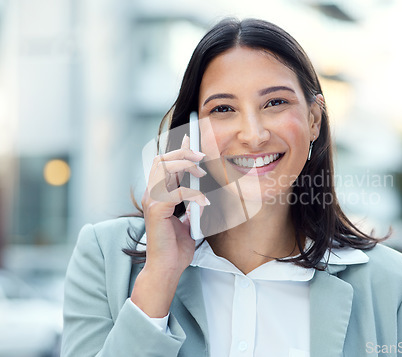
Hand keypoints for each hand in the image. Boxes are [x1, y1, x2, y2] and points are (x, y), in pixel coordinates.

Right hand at [131, 134, 208, 317]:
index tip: (191, 139)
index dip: (178, 150)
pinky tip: (204, 203)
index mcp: (157, 193)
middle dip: (182, 153)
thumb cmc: (176, 246)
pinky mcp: (156, 210)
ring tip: (202, 174)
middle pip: (161, 160)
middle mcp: (151, 194)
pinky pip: (177, 192)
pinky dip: (194, 194)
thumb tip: (202, 189)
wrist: (167, 268)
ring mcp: (151, 201)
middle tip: (201, 156)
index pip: (164, 163)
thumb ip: (190, 203)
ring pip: (164, 169)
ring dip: (185, 166)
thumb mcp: (187, 219)